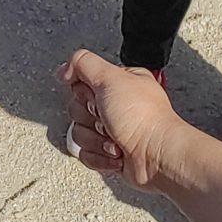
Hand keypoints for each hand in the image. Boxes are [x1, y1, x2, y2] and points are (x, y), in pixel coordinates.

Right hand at [59, 49, 192, 194]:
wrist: (155, 155)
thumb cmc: (143, 118)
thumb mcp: (111, 78)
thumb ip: (83, 64)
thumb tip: (65, 69)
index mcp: (119, 83)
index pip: (82, 83)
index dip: (85, 93)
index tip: (97, 97)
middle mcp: (117, 105)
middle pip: (77, 109)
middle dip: (90, 118)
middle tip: (108, 119)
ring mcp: (113, 131)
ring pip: (80, 133)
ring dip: (96, 139)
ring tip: (116, 138)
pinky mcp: (109, 153)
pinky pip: (87, 154)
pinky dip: (100, 156)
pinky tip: (117, 153)